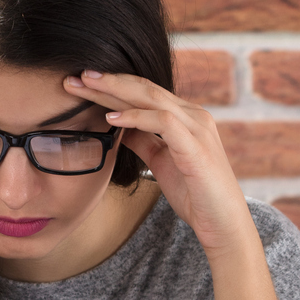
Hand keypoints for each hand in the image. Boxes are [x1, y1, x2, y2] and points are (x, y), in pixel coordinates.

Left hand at [63, 71, 252, 260]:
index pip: (144, 93)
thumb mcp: (161, 161)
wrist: (223, 223)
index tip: (81, 83)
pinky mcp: (196, 147)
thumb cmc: (195, 194)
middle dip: (109, 81)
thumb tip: (118, 126)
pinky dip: (135, 117)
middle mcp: (194, 115)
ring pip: (152, 98)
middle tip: (76, 76)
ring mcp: (197, 128)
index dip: (112, 87)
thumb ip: (144, 141)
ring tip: (87, 87)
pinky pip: (162, 122)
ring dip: (116, 91)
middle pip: (145, 88)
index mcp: (186, 117)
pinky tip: (112, 118)